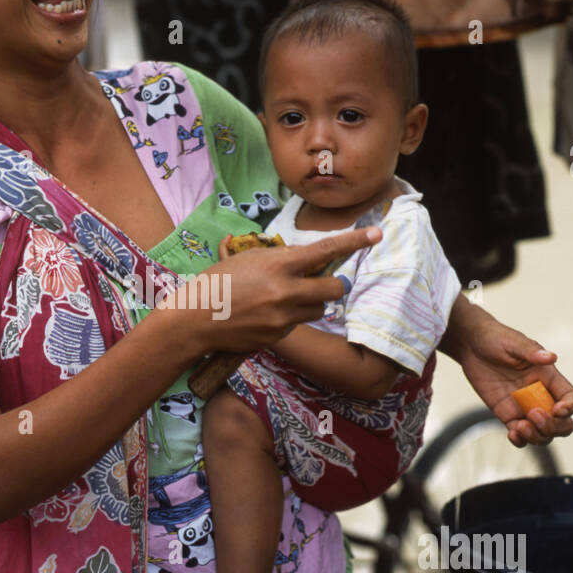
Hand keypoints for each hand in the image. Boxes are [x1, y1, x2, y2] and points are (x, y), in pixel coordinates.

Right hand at [156, 227, 381, 355]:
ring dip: (312, 302)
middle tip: (327, 281)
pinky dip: (290, 317)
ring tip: (285, 298)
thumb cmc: (217, 282)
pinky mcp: (278, 337)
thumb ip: (280, 259)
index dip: (354, 242)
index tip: (377, 235)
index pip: (324, 252)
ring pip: (318, 310)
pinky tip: (265, 314)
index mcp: (278, 266)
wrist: (195, 319)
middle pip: (334, 289)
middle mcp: (285, 293)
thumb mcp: (248, 259)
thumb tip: (304, 260)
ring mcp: (283, 318)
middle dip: (336, 285)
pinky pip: (297, 324)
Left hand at [452, 305, 572, 447]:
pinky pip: (520, 434)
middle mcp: (541, 395)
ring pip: (543, 433)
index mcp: (548, 377)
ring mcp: (525, 407)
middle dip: (554, 427)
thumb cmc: (496, 339)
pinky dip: (520, 440)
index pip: (570, 397)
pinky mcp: (507, 414)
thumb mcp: (513, 342)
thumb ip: (531, 351)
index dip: (569, 407)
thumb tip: (551, 357)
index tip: (556, 410)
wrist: (471, 345)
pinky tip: (512, 433)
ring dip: (537, 437)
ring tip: (519, 427)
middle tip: (533, 416)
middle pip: (562, 423)